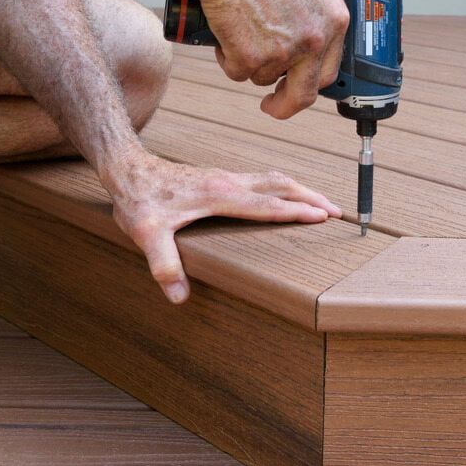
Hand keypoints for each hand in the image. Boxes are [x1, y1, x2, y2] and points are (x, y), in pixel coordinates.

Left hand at [103, 151, 341, 303]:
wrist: (128, 169)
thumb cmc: (138, 199)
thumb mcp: (145, 234)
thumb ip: (163, 264)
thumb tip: (179, 295)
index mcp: (219, 194)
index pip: (267, 205)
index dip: (296, 212)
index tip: (323, 217)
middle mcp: (229, 182)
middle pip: (281, 186)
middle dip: (311, 197)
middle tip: (337, 211)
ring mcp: (228, 177)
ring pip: (275, 179)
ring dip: (301, 189)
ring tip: (322, 203)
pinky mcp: (223, 177)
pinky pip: (264, 179)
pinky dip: (285, 187)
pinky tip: (286, 196)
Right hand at [199, 0, 348, 119]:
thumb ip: (312, 12)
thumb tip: (307, 28)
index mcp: (333, 21)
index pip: (330, 69)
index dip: (311, 82)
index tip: (298, 87)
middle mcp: (314, 41)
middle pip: (304, 93)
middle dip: (286, 104)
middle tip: (272, 105)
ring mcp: (284, 53)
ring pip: (262, 76)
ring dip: (248, 61)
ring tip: (238, 24)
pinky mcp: (251, 60)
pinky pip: (236, 71)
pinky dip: (226, 57)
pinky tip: (225, 27)